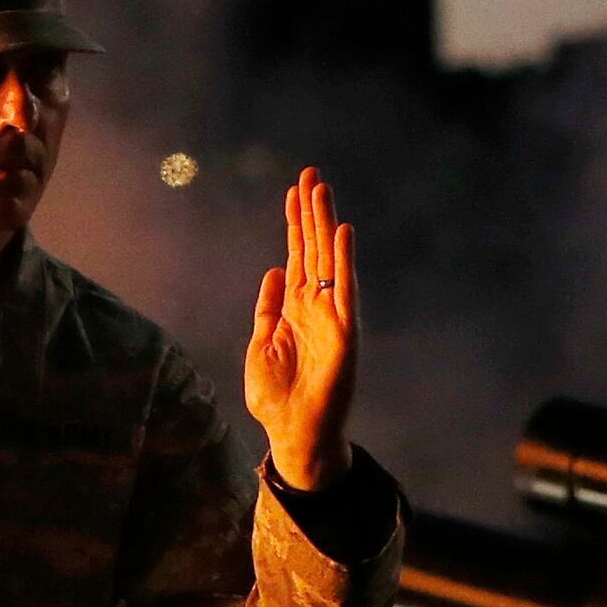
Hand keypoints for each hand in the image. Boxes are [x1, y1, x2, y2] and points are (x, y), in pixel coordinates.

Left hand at [245, 167, 358, 490]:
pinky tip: (340, 232)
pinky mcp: (345, 331)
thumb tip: (274, 271)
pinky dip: (343, 261)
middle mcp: (316, 305)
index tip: (293, 191)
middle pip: (314, 249)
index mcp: (295, 308)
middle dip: (311, 212)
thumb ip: (269, 308)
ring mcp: (332, 315)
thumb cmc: (277, 396)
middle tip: (309, 173)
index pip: (297, 256)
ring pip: (329, 260)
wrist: (293, 432)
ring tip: (321, 189)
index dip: (295, 224)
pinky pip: (344, 289)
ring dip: (325, 224)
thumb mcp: (261, 344)